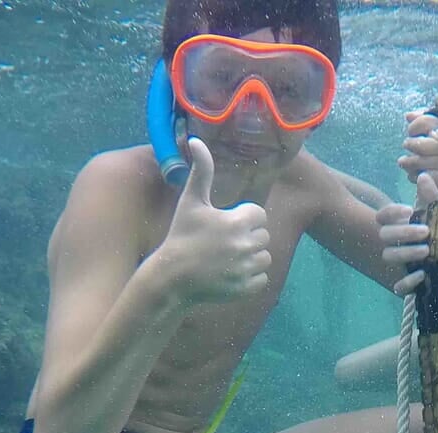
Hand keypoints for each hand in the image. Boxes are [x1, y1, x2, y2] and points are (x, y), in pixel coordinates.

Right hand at [154, 137, 270, 301]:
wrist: (172, 276)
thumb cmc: (181, 235)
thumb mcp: (191, 201)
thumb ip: (201, 171)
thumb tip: (195, 140)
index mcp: (237, 222)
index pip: (259, 215)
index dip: (244, 218)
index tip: (225, 223)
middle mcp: (245, 245)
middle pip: (264, 236)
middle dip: (248, 237)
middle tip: (223, 242)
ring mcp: (246, 268)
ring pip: (265, 258)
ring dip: (251, 257)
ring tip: (227, 257)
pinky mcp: (246, 288)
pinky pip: (261, 278)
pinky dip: (250, 277)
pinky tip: (229, 273)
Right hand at [378, 172, 437, 295]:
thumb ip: (432, 197)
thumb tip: (423, 176)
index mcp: (400, 224)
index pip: (382, 216)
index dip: (390, 212)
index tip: (408, 209)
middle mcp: (396, 243)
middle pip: (385, 235)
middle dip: (403, 232)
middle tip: (425, 232)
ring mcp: (401, 263)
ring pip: (388, 256)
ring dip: (405, 253)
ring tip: (427, 251)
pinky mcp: (409, 282)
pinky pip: (399, 286)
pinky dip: (408, 282)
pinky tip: (423, 274)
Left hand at [398, 111, 437, 200]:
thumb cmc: (437, 166)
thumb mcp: (432, 143)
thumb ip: (423, 126)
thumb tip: (409, 115)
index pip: (434, 120)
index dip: (419, 124)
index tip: (411, 131)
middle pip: (427, 142)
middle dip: (412, 144)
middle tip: (406, 147)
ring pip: (423, 160)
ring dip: (409, 162)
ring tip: (404, 163)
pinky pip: (424, 176)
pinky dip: (414, 176)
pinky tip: (412, 177)